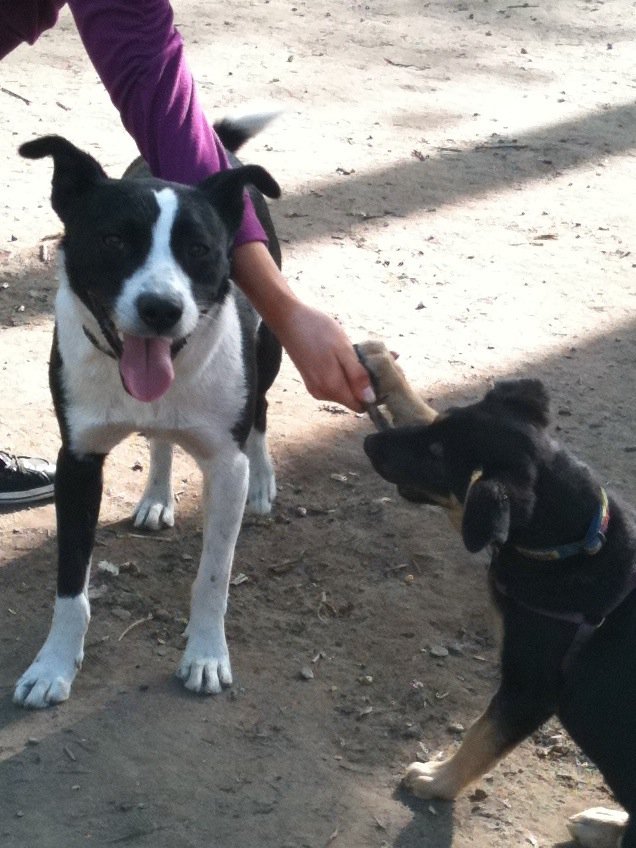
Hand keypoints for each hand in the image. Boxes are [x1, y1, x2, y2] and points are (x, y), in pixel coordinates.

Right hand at [231, 241, 373, 411]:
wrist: (288, 319)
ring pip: (345, 391)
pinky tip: (346, 357)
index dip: (374, 393)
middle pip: (353, 399)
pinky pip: (335, 384)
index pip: (361, 405)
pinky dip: (345, 373)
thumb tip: (371, 399)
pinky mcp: (312, 381)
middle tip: (375, 360)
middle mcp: (323, 394)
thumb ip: (357, 375)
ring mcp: (316, 388)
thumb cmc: (317, 330)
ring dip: (356, 377)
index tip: (382, 375)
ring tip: (359, 354)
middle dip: (366, 383)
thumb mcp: (343, 349)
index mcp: (332, 387)